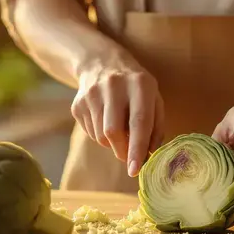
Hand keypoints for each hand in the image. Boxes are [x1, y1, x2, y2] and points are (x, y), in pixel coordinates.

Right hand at [71, 62, 164, 176]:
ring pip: (101, 136)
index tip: (135, 170)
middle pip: (113, 131)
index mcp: (140, 84)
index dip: (137, 148)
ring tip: (118, 129)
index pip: (138, 121)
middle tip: (129, 157)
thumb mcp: (153, 98)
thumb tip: (149, 156)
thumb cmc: (135, 87)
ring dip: (112, 143)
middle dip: (122, 151)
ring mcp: (92, 94)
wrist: (101, 63)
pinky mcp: (78, 103)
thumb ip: (155, 127)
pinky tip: (105, 121)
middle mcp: (114, 86)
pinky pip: (90, 133)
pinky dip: (100, 136)